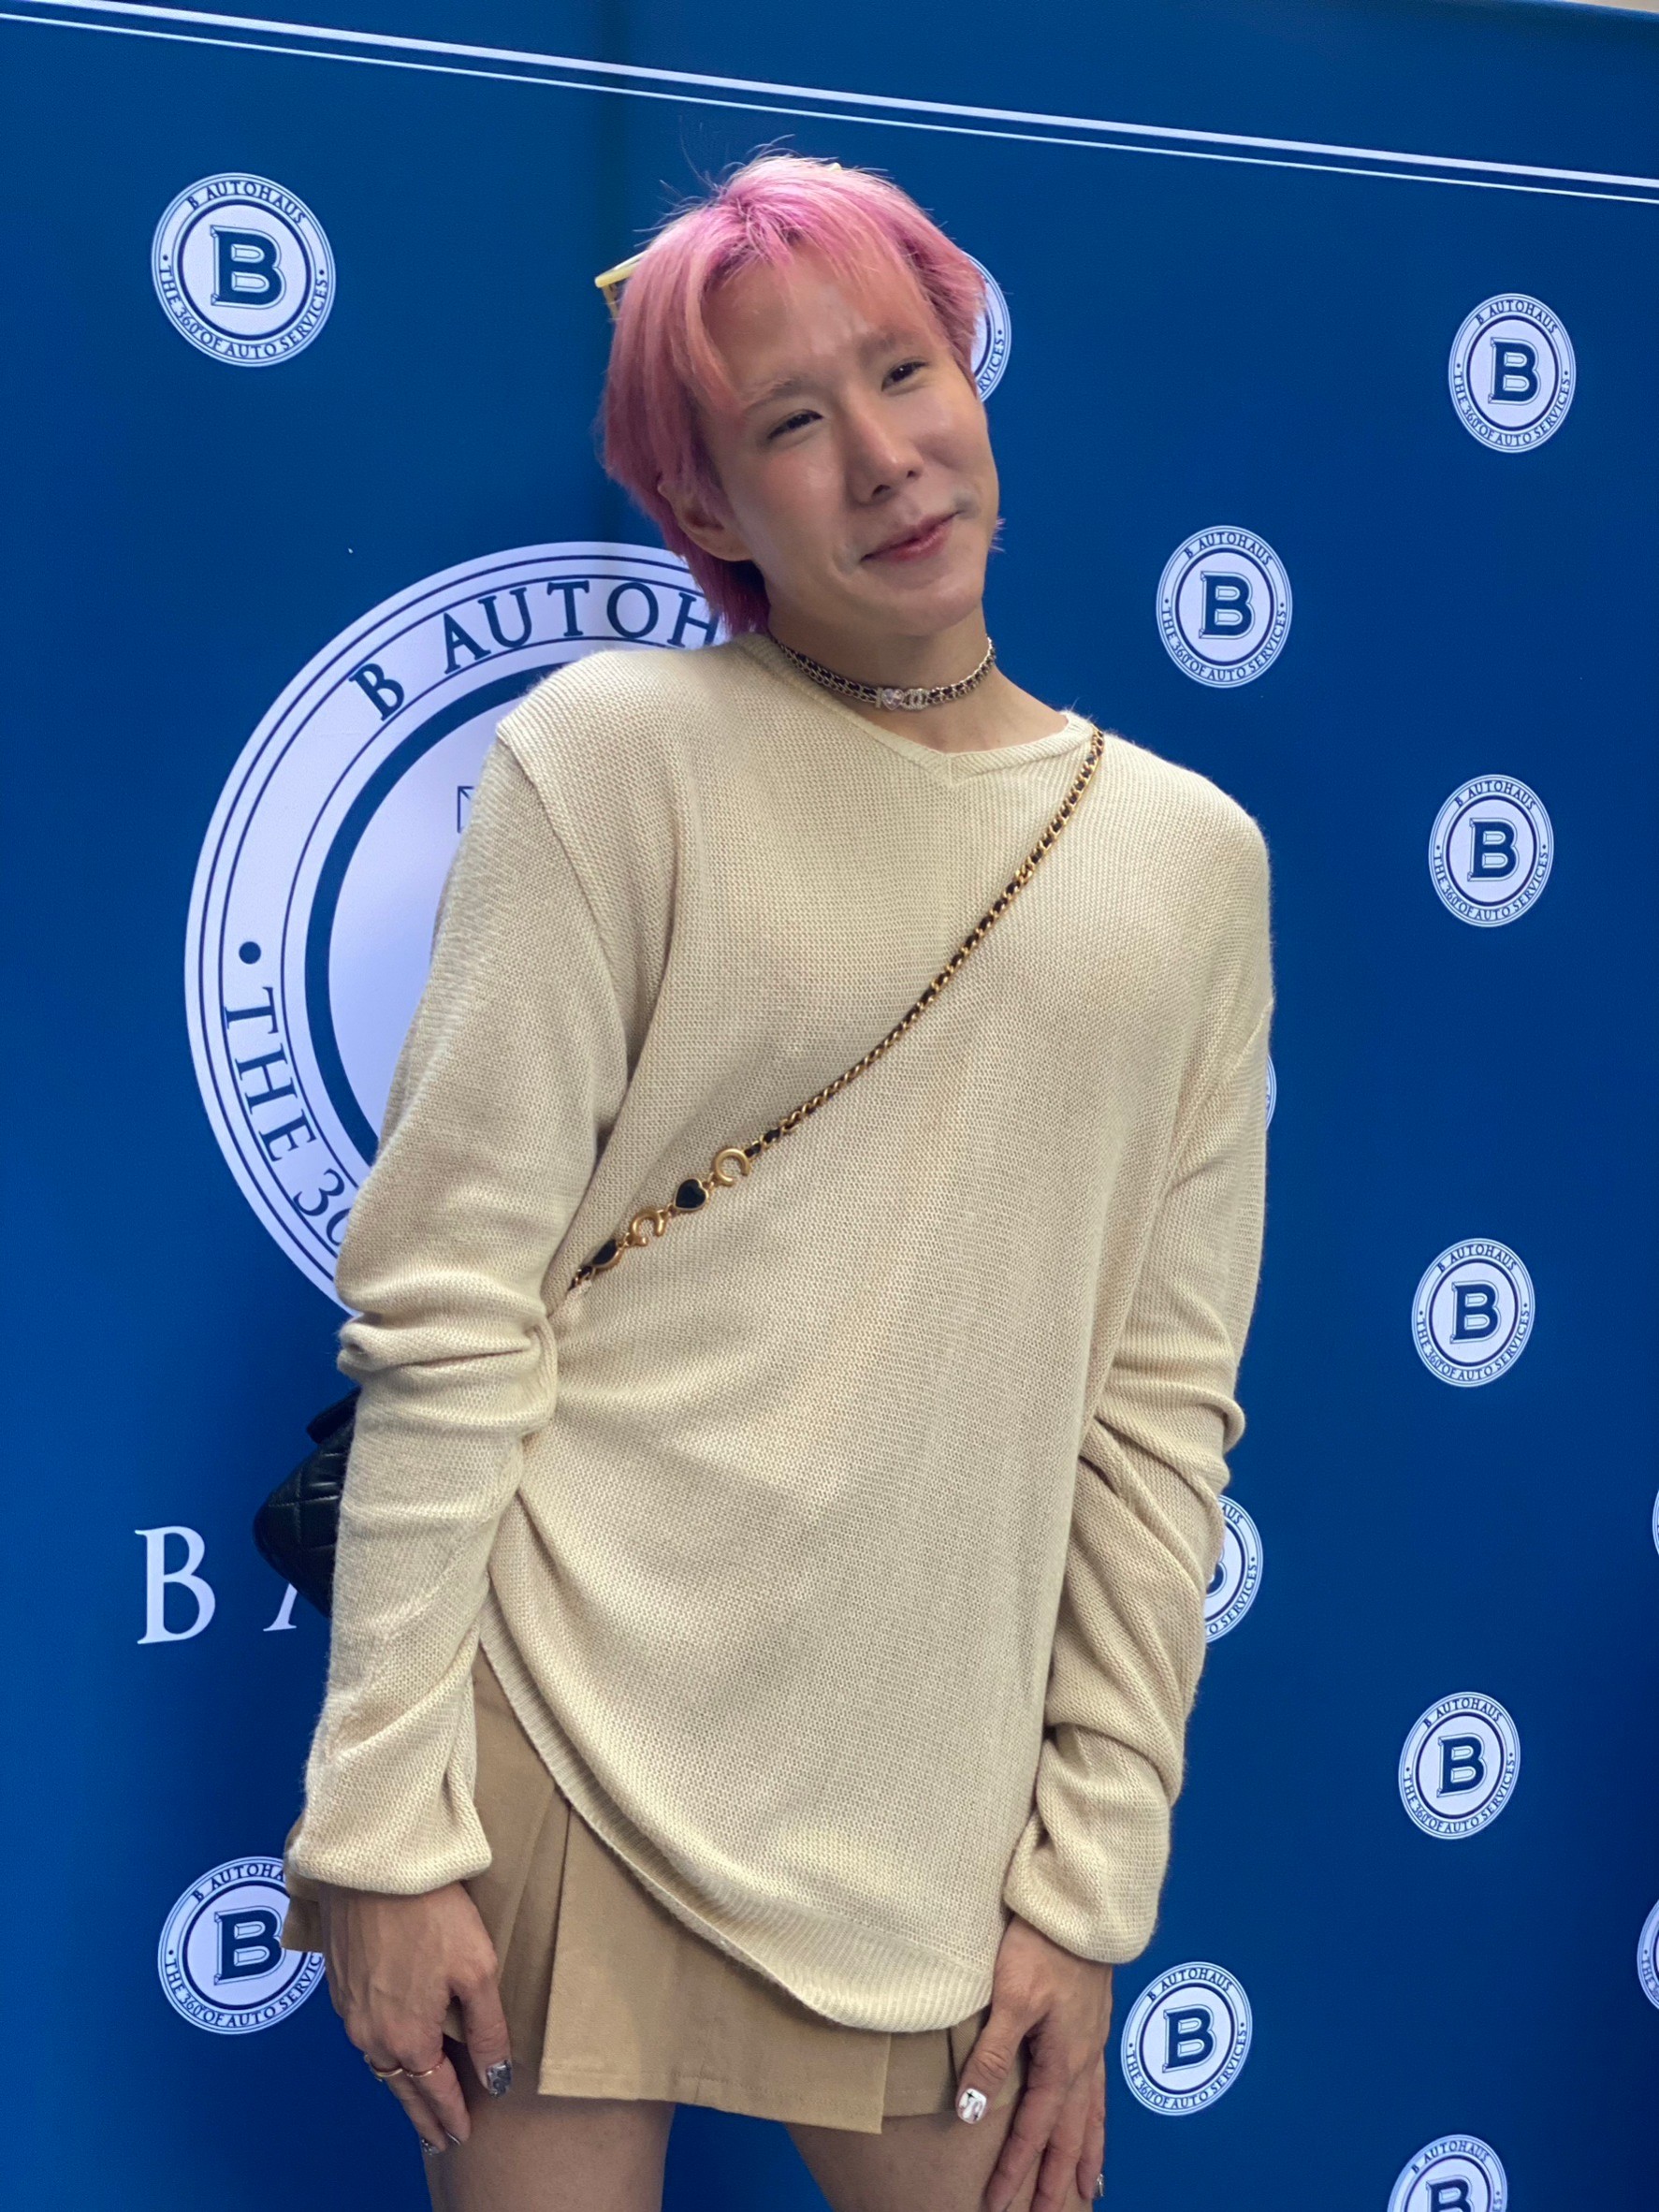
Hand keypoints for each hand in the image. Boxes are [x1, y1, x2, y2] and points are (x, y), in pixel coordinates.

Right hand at [316, 1880, 513, 2154]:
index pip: (434, 2090)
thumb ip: (487, 2029)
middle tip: (438, 2138)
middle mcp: (371, 2034)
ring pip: (379, 2061)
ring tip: (417, 2099)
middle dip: (423, 2114)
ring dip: (400, 2084)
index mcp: (407, 2037)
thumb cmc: (431, 1913)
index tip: (462, 2135)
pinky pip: (363, 2034)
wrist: (372, 1866)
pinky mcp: (339, 1983)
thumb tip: (497, 2078)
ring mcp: (349, 2011)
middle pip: (401, 2086)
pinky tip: (391, 2048)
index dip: (451, 2114)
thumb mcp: (477, 1969)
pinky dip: (382, 2052)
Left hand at [955, 1915, 1111, 2211]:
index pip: (1034, 2129)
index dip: (1016, 2169)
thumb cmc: (1043, 1944)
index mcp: (1061, 2060)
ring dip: (1086, 2152)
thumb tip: (971, 2113)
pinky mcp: (1094, 2022)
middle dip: (1057, 2177)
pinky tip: (1094, 2117)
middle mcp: (1083, 2059)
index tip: (998, 2203)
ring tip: (1087, 2186)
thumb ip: (992, 2057)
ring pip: (1091, 2113)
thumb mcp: (1011, 1999)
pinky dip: (1098, 2116)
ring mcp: (1093, 2041)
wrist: (1080, 1904)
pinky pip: (1098, 2086)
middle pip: (1070, 2133)